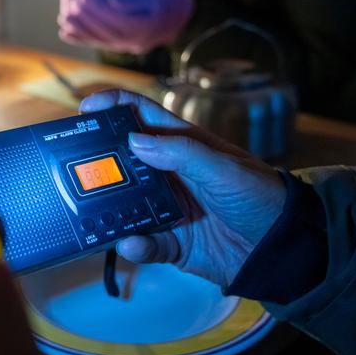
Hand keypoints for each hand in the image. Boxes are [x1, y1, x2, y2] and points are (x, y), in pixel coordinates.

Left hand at [57, 0, 193, 54]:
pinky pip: (93, 44)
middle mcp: (129, 42)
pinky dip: (77, 38)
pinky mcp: (113, 46)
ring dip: (76, 23)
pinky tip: (64, 31)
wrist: (171, 22)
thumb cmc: (161, 4)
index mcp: (141, 29)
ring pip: (94, 37)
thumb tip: (110, 2)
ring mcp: (120, 47)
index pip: (114, 20)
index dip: (97, 9)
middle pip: (100, 29)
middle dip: (82, 13)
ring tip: (64, 9)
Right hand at [80, 90, 286, 288]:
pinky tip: (134, 243)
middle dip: (99, 163)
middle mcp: (167, 173)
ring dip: (111, 209)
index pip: (142, 115)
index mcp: (181, 145)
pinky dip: (135, 245)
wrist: (280, 249)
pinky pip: (143, 243)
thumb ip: (180, 153)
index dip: (114, 106)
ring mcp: (165, 207)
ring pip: (125, 204)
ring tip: (96, 212)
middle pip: (123, 161)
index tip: (86, 109)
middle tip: (75, 167)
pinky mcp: (169, 242)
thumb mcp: (223, 168)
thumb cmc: (258, 195)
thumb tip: (133, 141)